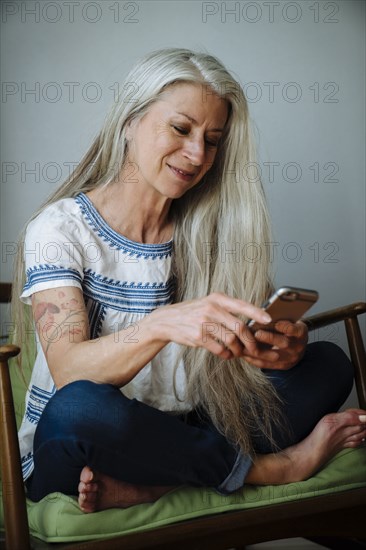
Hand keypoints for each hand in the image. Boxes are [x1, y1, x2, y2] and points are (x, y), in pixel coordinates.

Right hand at [151, 292, 271, 359]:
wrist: (168, 320)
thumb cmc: (193, 312)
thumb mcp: (209, 303)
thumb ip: (227, 309)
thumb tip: (252, 320)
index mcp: (217, 298)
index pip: (242, 305)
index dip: (257, 313)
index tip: (269, 320)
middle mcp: (211, 308)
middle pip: (239, 327)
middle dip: (250, 341)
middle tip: (254, 348)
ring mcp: (204, 323)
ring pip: (231, 340)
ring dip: (238, 350)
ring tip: (237, 352)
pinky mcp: (198, 337)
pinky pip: (219, 349)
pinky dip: (226, 355)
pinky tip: (226, 354)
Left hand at [242, 320, 307, 369]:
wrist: (298, 344)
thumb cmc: (288, 327)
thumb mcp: (290, 320)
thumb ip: (280, 318)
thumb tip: (263, 314)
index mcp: (301, 333)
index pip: (294, 329)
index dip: (285, 327)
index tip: (275, 323)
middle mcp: (298, 347)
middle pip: (284, 343)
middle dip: (269, 338)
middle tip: (256, 333)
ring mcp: (290, 359)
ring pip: (273, 357)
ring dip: (258, 351)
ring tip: (245, 345)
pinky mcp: (282, 366)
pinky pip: (266, 365)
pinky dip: (254, 359)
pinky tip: (244, 354)